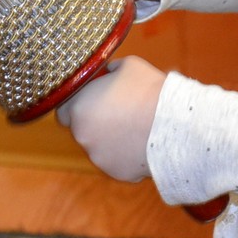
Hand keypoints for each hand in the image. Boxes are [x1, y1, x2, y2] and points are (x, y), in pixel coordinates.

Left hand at [54, 56, 165, 181]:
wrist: (175, 124)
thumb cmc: (150, 90)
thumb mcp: (127, 66)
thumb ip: (109, 70)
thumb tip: (107, 72)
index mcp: (78, 108)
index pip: (63, 111)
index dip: (77, 105)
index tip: (93, 101)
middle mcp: (82, 136)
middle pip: (83, 129)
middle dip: (97, 122)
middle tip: (121, 112)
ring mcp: (98, 157)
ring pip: (100, 147)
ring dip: (112, 139)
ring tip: (137, 127)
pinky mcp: (115, 172)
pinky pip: (117, 161)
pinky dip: (126, 154)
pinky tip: (143, 142)